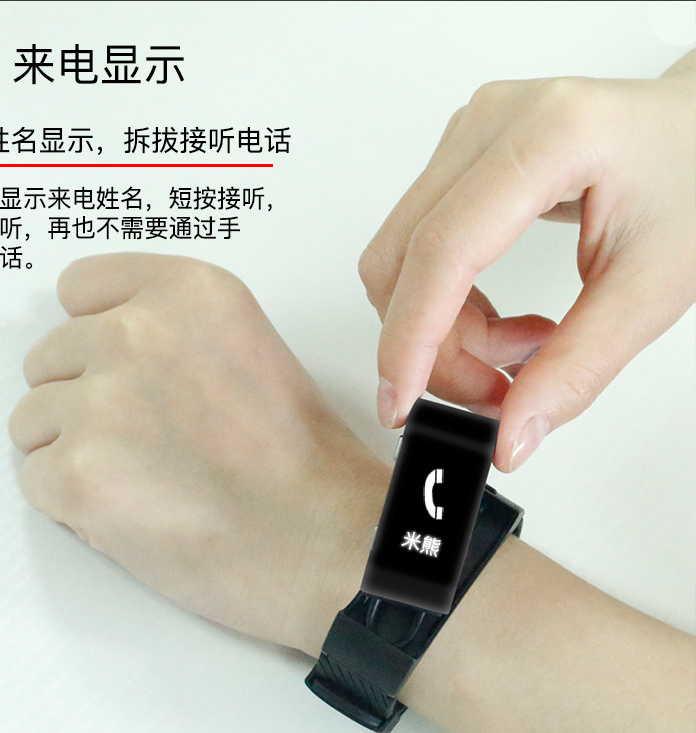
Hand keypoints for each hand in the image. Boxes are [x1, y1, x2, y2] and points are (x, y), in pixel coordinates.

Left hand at [8, 253, 388, 653]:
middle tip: (144, 438)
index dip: (93, 331)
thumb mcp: (246, 347)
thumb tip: (98, 354)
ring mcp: (102, 401)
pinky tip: (135, 509)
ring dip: (75, 449)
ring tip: (144, 477)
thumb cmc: (301, 459)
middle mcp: (137, 332)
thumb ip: (170, 331)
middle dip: (83, 397)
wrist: (323, 537)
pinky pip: (36, 479)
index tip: (112, 362)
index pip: (80, 287)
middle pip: (50, 356)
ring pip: (33, 419)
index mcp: (187, 291)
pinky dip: (73, 501)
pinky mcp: (79, 474)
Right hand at [359, 50, 695, 470]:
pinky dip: (444, 306)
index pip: (444, 250)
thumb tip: (510, 435)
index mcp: (549, 137)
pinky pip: (416, 251)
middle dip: (431, 347)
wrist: (695, 130)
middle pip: (404, 261)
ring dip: (438, 331)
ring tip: (512, 354)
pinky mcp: (456, 162)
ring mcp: (465, 139)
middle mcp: (489, 125)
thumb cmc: (693, 182)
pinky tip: (499, 322)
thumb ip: (577, 369)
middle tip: (491, 395)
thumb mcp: (651, 288)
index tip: (401, 402)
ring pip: (399, 262)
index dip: (413, 337)